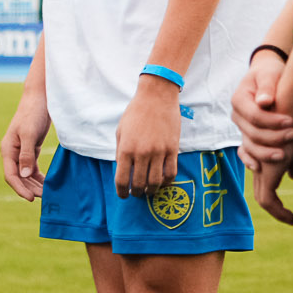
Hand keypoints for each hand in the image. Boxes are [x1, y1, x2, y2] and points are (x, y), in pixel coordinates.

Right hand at [1, 87, 52, 199]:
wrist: (40, 97)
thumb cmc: (33, 113)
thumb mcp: (30, 134)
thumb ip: (26, 155)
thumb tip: (23, 175)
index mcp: (8, 149)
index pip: (11, 175)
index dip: (20, 188)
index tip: (32, 198)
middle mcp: (12, 152)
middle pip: (18, 177)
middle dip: (30, 188)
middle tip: (46, 197)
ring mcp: (21, 151)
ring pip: (26, 175)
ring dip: (35, 185)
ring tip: (48, 193)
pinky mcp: (30, 149)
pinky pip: (32, 168)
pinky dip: (39, 177)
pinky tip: (48, 183)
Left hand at [113, 76, 182, 197]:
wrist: (156, 97)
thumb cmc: (136, 112)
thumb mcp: (120, 131)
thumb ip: (120, 152)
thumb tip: (123, 171)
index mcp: (126, 149)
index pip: (121, 179)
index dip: (121, 192)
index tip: (123, 195)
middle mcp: (142, 153)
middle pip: (139, 184)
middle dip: (137, 193)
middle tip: (137, 193)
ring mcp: (158, 152)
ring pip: (156, 182)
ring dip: (151, 190)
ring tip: (149, 190)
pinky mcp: (172, 149)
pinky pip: (171, 173)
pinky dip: (167, 182)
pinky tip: (163, 182)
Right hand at [230, 52, 292, 166]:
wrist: (266, 78)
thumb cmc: (270, 73)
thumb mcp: (269, 74)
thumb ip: (267, 86)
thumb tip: (264, 102)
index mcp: (239, 100)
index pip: (254, 116)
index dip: (272, 122)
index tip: (291, 121)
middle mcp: (237, 116)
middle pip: (252, 134)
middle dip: (274, 137)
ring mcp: (241, 128)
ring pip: (250, 146)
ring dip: (266, 153)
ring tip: (285, 155)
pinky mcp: (248, 136)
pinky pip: (245, 151)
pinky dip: (251, 160)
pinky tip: (260, 169)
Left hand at [251, 148, 292, 225]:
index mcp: (262, 156)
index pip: (263, 182)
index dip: (274, 197)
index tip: (288, 207)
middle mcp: (256, 161)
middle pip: (260, 191)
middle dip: (274, 207)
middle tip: (290, 219)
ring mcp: (259, 166)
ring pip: (262, 197)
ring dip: (277, 212)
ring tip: (292, 220)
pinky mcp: (267, 172)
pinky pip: (267, 199)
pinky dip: (278, 212)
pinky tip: (292, 218)